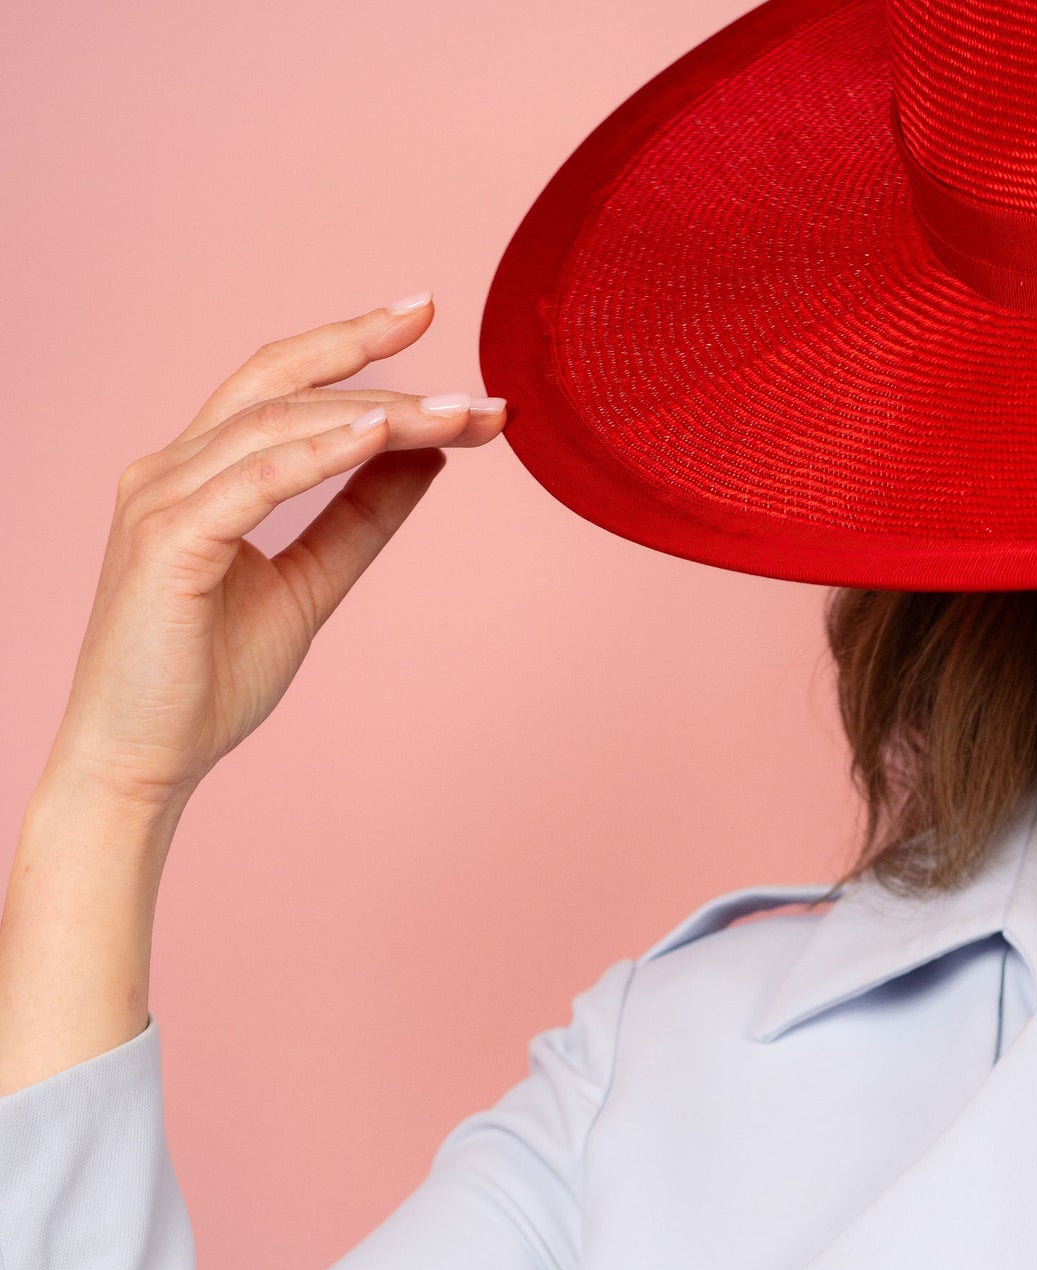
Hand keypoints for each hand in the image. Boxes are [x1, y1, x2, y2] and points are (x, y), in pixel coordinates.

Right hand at [40, 296, 504, 816]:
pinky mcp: (168, 541)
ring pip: (280, 424)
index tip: (432, 321)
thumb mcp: (310, 583)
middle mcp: (173, 469)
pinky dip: (321, 452)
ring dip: (379, 412)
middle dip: (377, 360)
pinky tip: (385, 435)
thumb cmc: (210, 677)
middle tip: (472, 376)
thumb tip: (426, 457)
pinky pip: (256, 481)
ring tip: (459, 413)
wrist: (145, 760)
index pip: (284, 386)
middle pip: (283, 383)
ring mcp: (164, 499)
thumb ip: (361, 517)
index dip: (356, 350)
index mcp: (200, 473)